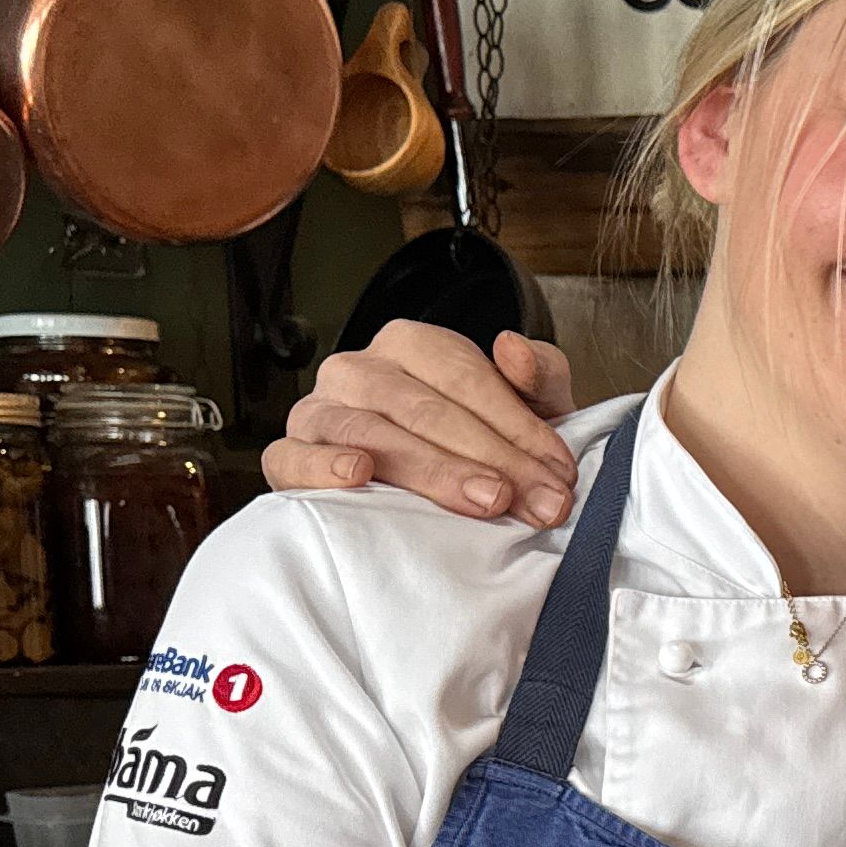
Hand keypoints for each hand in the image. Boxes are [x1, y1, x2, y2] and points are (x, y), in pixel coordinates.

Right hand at [259, 321, 579, 520]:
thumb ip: (536, 376)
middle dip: (490, 457)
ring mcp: (319, 412)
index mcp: (412, 346)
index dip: (518, 424)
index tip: (558, 470)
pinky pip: (294, 458)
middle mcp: (359, 370)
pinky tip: (358, 474)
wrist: (431, 498)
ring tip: (484, 499)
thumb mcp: (525, 410)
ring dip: (432, 469)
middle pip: (423, 407)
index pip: (464, 375)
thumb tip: (514, 349)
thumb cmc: (477, 449)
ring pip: (369, 433)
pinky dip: (324, 466)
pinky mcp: (288, 456)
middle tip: (534, 500)